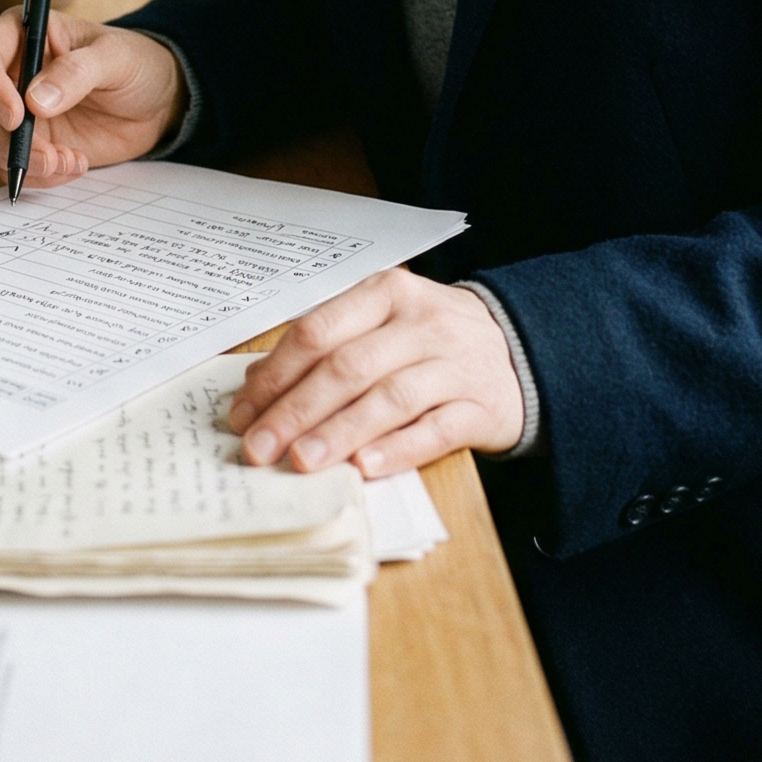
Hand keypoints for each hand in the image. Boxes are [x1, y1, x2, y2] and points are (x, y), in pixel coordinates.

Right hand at [0, 10, 184, 184]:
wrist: (157, 103)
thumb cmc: (136, 64)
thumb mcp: (116, 57)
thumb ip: (77, 72)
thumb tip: (36, 100)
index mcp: (24, 34)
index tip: (15, 116)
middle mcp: (11, 72)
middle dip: (5, 137)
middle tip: (46, 153)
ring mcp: (17, 111)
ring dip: (22, 160)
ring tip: (68, 160)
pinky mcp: (29, 143)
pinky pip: (11, 165)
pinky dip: (39, 175)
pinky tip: (73, 164)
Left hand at [230, 270, 522, 476]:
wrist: (519, 351)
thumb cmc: (430, 341)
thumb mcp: (381, 325)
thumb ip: (326, 345)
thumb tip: (256, 380)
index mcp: (385, 294)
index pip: (318, 332)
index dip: (275, 375)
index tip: (242, 413)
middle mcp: (420, 323)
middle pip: (347, 366)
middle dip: (296, 410)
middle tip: (259, 449)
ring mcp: (453, 364)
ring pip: (388, 398)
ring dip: (339, 432)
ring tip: (301, 462)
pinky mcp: (480, 406)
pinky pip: (435, 429)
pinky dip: (399, 448)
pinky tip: (366, 467)